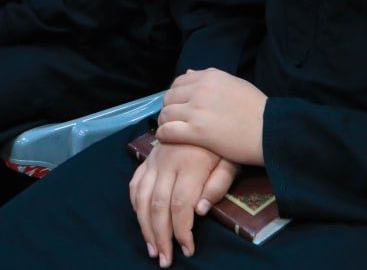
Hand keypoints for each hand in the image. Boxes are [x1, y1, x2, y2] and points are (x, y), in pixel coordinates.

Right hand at [130, 141, 238, 265]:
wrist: (206, 112)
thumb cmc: (223, 143)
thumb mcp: (231, 160)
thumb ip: (218, 184)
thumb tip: (201, 210)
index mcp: (189, 164)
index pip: (180, 205)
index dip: (182, 231)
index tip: (188, 249)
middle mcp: (167, 163)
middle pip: (158, 205)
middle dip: (160, 236)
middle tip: (164, 259)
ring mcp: (154, 160)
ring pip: (142, 197)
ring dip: (144, 226)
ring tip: (152, 248)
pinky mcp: (148, 158)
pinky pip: (135, 183)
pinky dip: (135, 205)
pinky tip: (142, 220)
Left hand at [156, 69, 266, 165]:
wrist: (271, 131)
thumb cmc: (258, 110)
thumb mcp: (236, 84)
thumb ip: (212, 78)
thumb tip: (190, 71)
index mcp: (210, 76)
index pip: (179, 82)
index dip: (176, 95)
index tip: (180, 105)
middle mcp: (201, 89)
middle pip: (169, 97)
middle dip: (170, 108)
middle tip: (174, 120)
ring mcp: (197, 110)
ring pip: (166, 113)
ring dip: (166, 122)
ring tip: (171, 130)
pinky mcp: (196, 131)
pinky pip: (168, 130)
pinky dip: (164, 134)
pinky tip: (167, 139)